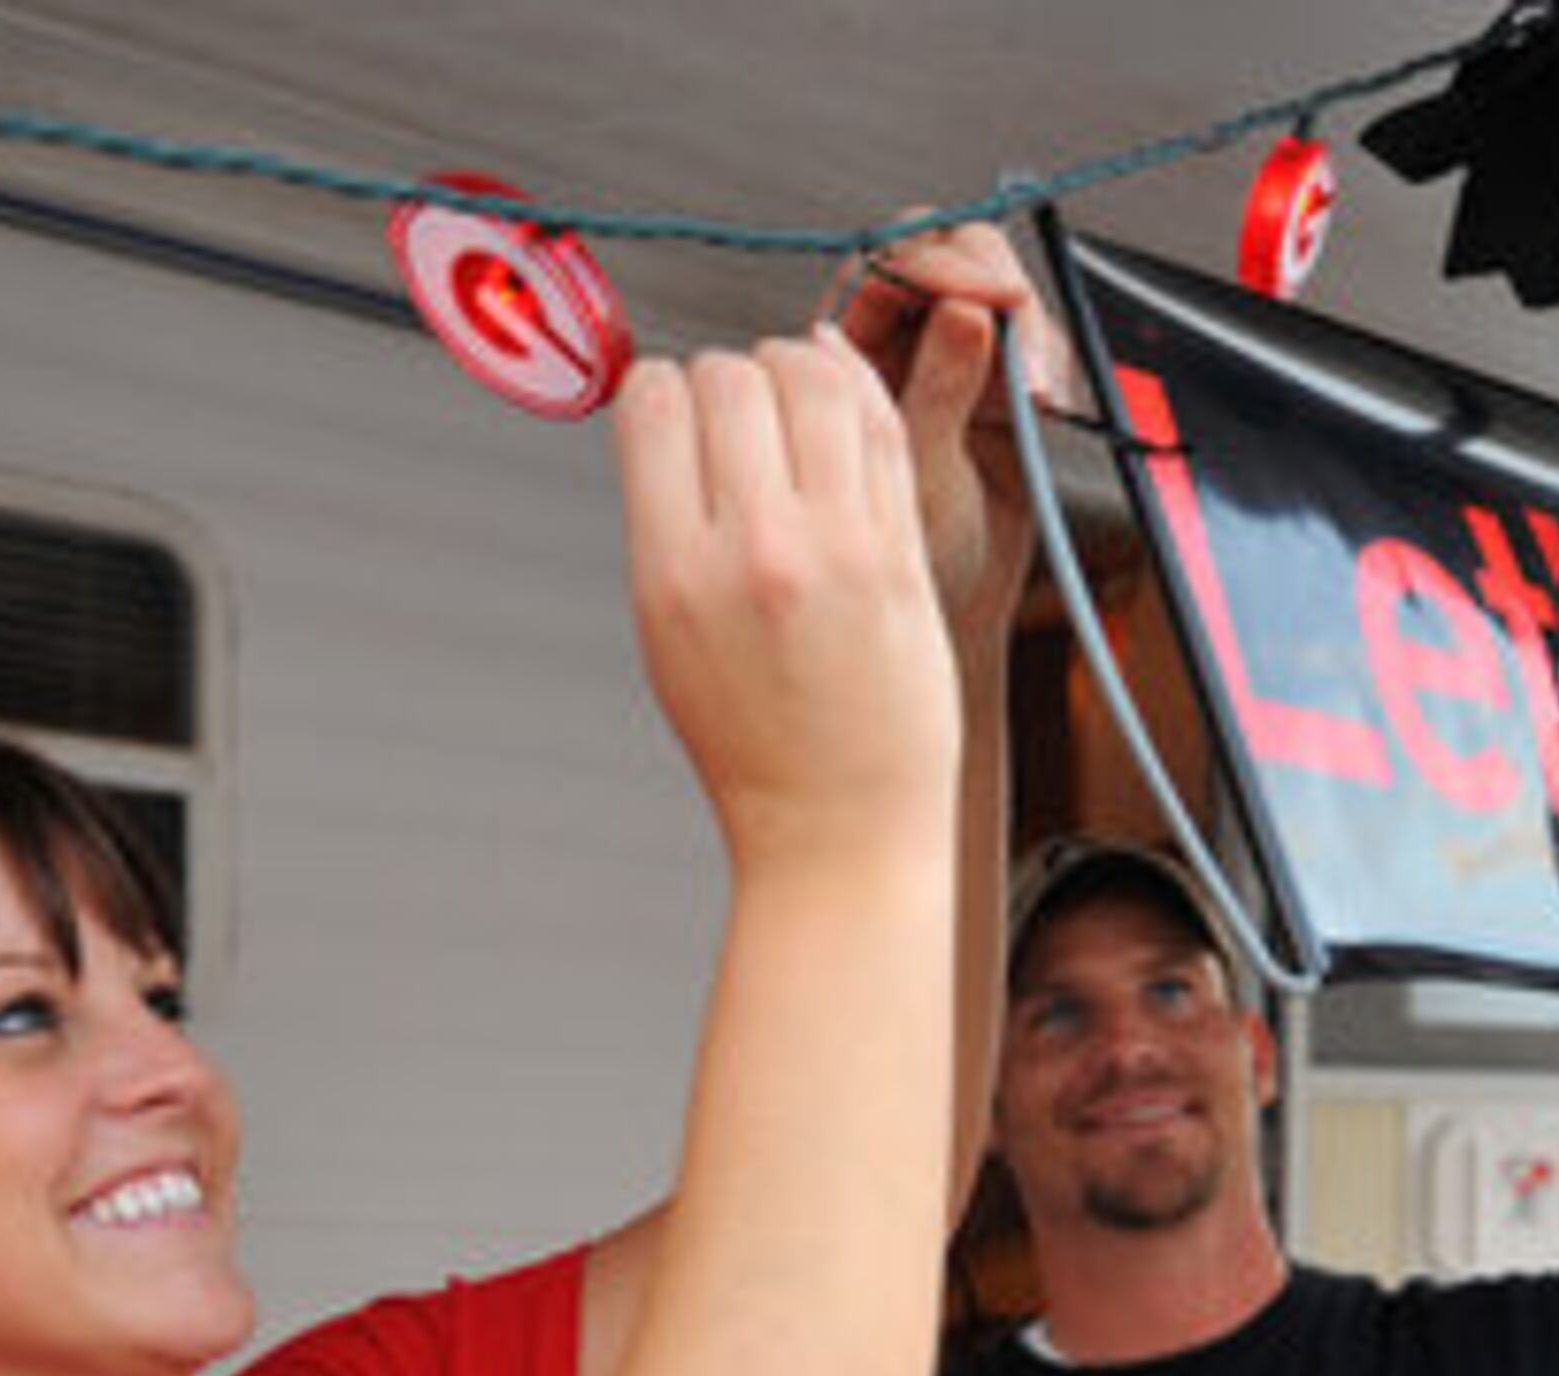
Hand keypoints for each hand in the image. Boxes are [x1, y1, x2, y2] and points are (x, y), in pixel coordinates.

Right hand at [613, 330, 958, 880]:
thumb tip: (673, 427)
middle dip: (730, 374)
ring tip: (797, 395)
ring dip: (800, 365)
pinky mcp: (903, 552)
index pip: (655, 406)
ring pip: (814, 377)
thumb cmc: (755, 748)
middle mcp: (755, 552)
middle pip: (731, 378)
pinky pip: (882, 425)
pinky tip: (847, 401)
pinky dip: (861, 390)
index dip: (665, 388)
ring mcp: (838, 547)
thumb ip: (669, 527)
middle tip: (741, 408)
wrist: (839, 827)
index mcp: (675, 575)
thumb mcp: (667, 640)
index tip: (678, 408)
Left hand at [834, 220, 1069, 648]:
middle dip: (986, 276)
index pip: (881, 266)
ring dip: (1028, 321)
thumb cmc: (900, 573)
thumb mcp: (914, 485)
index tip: (974, 291)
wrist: (945, 627)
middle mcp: (896, 345)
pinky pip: (1034, 337)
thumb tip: (963, 316)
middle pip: (942, 255)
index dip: (927, 263)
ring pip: (994, 287)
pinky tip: (1049, 399)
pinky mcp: (1003, 381)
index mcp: (843, 358)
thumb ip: (935, 394)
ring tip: (1037, 389)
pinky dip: (1051, 356)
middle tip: (1016, 313)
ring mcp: (952, 358)